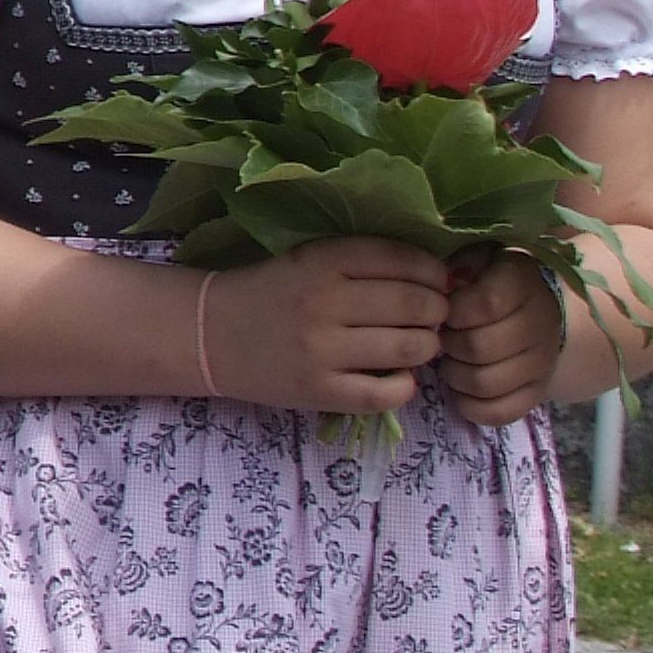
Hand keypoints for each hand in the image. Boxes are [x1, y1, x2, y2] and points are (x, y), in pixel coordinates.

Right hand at [207, 240, 453, 416]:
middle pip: (415, 304)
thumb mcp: (310, 259)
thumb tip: (442, 276)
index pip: (403, 259)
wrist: (211, 335)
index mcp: (322, 261)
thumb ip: (365, 261)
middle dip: (438, 310)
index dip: (434, 271)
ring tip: (416, 344)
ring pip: (410, 348)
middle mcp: (323, 303)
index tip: (438, 281)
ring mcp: (321, 351)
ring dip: (427, 346)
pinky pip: (386, 394)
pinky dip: (405, 386)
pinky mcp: (318, 391)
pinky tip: (397, 377)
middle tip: (432, 316)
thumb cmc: (271, 292)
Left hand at [435, 251, 566, 427]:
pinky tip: (462, 388)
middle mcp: (539, 322)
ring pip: (485, 383)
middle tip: (444, 338)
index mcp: (522, 282)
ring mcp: (542, 362)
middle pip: (479, 347)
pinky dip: (470, 405)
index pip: (486, 303)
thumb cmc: (491, 282)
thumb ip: (461, 259)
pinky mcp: (536, 394)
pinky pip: (497, 412)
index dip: (453, 312)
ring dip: (455, 375)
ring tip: (451, 361)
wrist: (540, 313)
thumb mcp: (479, 257)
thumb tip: (448, 276)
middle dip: (449, 345)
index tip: (444, 311)